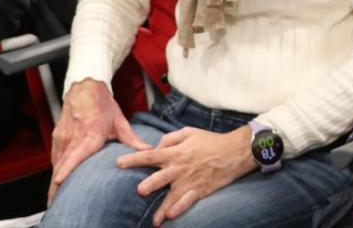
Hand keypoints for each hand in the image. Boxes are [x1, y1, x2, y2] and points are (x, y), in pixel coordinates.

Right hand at [49, 79, 150, 203]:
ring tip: (55, 195)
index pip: (76, 154)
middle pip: (62, 164)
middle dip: (57, 183)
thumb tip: (148, 151)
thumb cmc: (101, 103)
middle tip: (56, 201)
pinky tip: (60, 178)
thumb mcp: (119, 121)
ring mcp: (63, 137)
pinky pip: (56, 156)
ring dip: (56, 178)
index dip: (66, 168)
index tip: (59, 180)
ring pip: (57, 162)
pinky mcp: (57, 137)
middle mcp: (74, 136)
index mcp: (90, 134)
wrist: (84, 87)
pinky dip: (58, 167)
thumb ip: (132, 139)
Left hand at [116, 125, 256, 225]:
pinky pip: (188, 201)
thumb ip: (169, 138)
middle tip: (139, 190)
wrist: (234, 152)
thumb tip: (156, 146)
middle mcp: (180, 168)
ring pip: (173, 195)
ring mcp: (190, 181)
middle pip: (160, 177)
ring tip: (154, 220)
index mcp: (176, 152)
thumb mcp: (188, 132)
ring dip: (162, 207)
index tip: (118, 163)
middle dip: (149, 184)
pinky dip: (180, 208)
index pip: (150, 155)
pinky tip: (170, 216)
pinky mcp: (200, 190)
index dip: (134, 159)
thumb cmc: (209, 141)